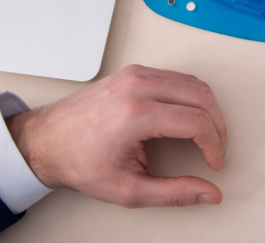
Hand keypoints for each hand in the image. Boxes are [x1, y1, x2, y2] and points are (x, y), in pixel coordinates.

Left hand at [6, 64, 226, 207]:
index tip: (213, 163)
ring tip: (205, 135)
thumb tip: (207, 193)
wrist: (47, 140)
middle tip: (215, 149)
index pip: (197, 121)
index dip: (214, 145)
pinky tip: (188, 117)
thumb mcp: (128, 189)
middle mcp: (138, 87)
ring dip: (207, 109)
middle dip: (217, 126)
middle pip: (202, 97)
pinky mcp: (135, 71)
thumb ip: (174, 193)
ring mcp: (136, 74)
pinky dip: (191, 96)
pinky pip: (177, 77)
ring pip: (194, 83)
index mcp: (135, 114)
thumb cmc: (80, 161)